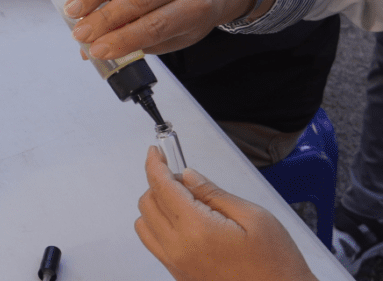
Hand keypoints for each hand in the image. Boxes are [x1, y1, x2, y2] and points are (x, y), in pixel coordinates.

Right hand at [58, 0, 261, 59]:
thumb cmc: (188, 16)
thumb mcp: (175, 37)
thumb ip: (136, 44)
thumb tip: (89, 53)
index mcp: (194, 6)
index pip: (156, 24)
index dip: (124, 38)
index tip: (97, 50)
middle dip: (104, 18)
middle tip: (79, 34)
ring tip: (71, 10)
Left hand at [136, 146, 315, 280]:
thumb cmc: (276, 264)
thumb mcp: (254, 217)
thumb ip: (214, 193)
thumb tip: (188, 175)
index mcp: (198, 229)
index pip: (162, 187)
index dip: (155, 164)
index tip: (155, 152)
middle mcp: (179, 248)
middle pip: (147, 203)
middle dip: (158, 183)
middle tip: (181, 177)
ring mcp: (176, 263)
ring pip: (144, 223)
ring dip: (156, 205)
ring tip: (183, 199)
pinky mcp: (178, 273)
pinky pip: (153, 243)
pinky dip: (157, 225)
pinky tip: (182, 220)